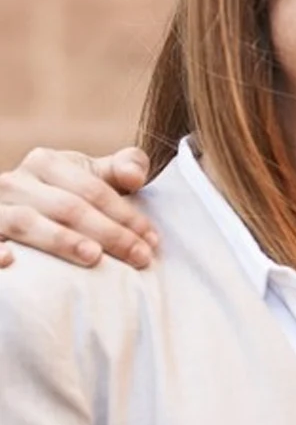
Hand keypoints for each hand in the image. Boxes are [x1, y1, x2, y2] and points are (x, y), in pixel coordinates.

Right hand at [0, 147, 157, 268]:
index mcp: (46, 163)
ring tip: (93, 257)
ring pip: (26, 222)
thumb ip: (121, 170)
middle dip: (108, 233)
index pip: (92, 189)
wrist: (19, 208)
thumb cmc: (67, 195)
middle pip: (67, 207)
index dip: (125, 214)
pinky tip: (11, 262)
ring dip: (61, 240)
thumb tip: (136, 176)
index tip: (152, 240)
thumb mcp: (92, 176)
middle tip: (140, 257)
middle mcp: (15, 182)